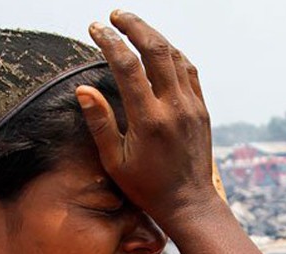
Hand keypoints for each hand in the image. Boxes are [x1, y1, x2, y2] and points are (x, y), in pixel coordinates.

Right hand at [76, 11, 216, 227]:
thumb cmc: (147, 187)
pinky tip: (159, 49)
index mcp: (150, 120)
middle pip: (156, 50)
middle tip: (115, 15)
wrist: (189, 203)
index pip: (127, 66)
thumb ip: (100, 123)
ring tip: (134, 26)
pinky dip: (173, 54)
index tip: (95, 28)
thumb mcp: (115, 162)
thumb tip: (82, 89)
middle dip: (135, 26)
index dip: (110, 41)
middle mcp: (174, 108)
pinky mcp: (202, 110)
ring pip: (176, 56)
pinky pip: (190, 71)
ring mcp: (192, 107)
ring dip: (155, 36)